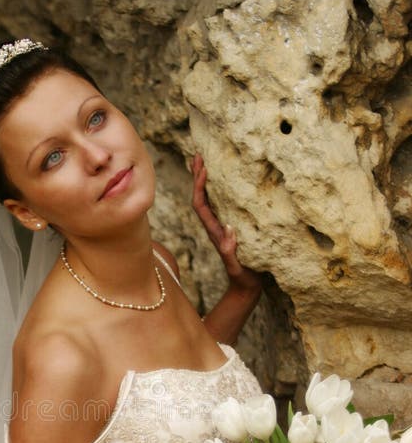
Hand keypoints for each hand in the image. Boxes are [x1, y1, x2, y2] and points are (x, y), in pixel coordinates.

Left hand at [191, 152, 262, 293]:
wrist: (245, 287)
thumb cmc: (243, 277)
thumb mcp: (237, 266)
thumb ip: (231, 252)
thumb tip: (229, 230)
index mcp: (215, 231)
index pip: (201, 205)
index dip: (199, 187)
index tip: (202, 169)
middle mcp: (215, 226)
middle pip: (201, 197)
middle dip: (198, 176)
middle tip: (197, 155)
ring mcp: (221, 227)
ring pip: (209, 199)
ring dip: (205, 180)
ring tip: (204, 161)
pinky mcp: (229, 228)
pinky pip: (220, 204)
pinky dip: (218, 190)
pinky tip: (224, 180)